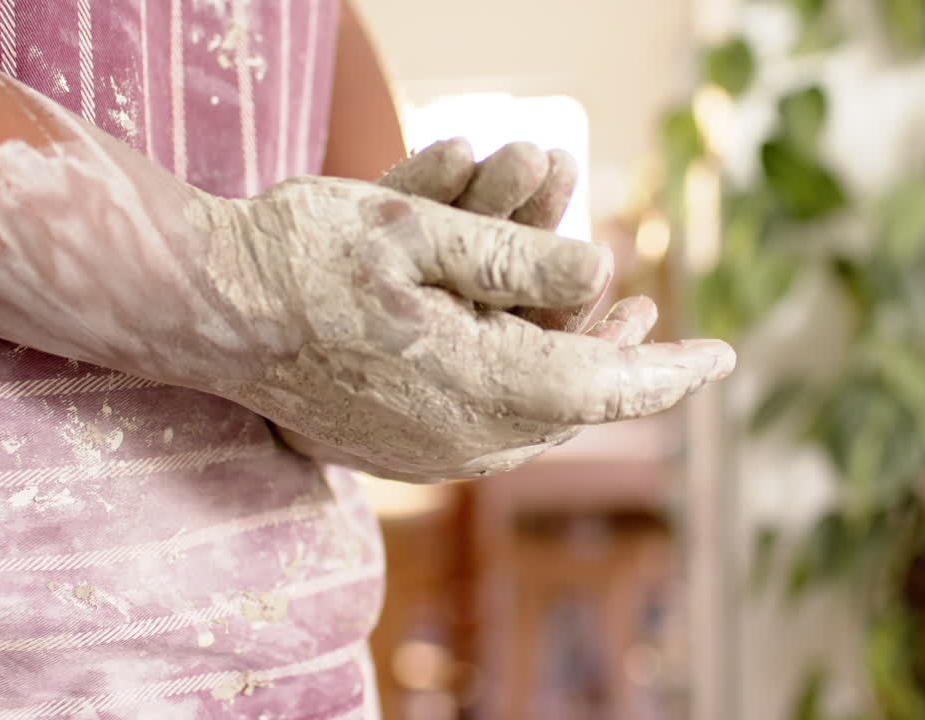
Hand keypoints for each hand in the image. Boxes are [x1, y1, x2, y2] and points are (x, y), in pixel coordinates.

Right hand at [194, 150, 733, 482]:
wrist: (201, 308)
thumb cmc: (301, 256)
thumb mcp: (414, 232)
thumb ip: (514, 256)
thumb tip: (604, 271)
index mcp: (478, 383)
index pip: (608, 384)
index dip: (672, 370)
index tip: (723, 356)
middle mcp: (459, 437)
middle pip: (571, 405)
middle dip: (621, 364)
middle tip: (655, 325)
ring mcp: (422, 452)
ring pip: (527, 420)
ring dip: (569, 371)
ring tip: (600, 324)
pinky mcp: (390, 449)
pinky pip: (479, 429)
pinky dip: (515, 388)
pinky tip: (517, 350)